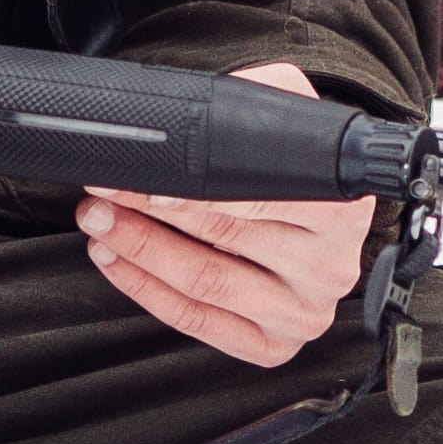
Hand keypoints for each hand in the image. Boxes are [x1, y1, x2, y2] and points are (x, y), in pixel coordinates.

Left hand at [77, 61, 378, 367]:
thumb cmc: (301, 171)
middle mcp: (329, 267)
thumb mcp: (300, 121)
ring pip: (206, 284)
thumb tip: (212, 100)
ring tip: (100, 223)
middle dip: (149, 212)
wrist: (326, 225)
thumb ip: (268, 97)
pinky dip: (148, 291)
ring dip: (140, 252)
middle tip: (104, 191)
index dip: (193, 191)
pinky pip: (199, 322)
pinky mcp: (274, 346)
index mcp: (341, 209)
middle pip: (224, 239)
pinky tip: (118, 262)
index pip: (258, 198)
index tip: (143, 177)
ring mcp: (303, 313)